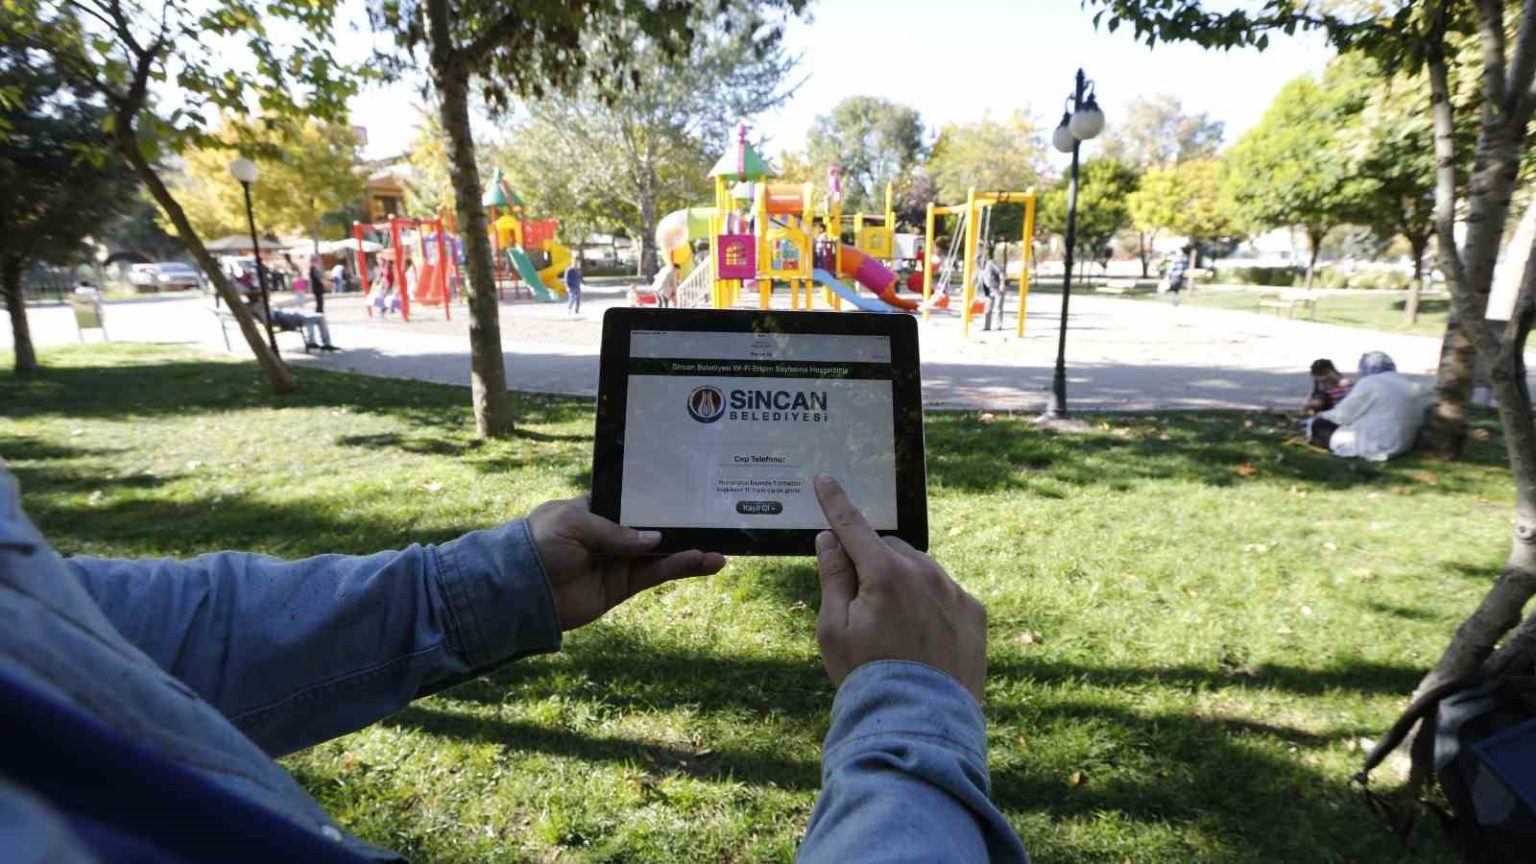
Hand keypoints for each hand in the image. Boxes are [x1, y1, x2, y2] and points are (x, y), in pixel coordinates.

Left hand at [528, 497, 725, 630]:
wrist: (519, 590)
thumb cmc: (539, 544)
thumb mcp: (573, 522)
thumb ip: (615, 530)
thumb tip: (655, 540)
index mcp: (596, 509)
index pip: (635, 501)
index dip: (660, 497)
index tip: (690, 490)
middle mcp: (611, 534)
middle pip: (655, 528)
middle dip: (683, 526)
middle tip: (715, 521)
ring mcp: (618, 561)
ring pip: (662, 554)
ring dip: (690, 551)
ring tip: (720, 551)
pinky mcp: (621, 587)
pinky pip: (655, 575)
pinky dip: (678, 569)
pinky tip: (702, 562)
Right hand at [812, 474, 987, 701]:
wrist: (921, 723)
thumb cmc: (867, 677)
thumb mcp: (833, 629)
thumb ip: (833, 577)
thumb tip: (830, 538)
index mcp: (884, 574)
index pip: (853, 525)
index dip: (835, 502)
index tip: (825, 479)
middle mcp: (924, 573)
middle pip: (887, 549)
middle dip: (870, 562)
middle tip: (859, 603)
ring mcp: (954, 591)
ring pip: (918, 569)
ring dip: (902, 583)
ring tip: (893, 630)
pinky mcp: (974, 612)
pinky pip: (944, 592)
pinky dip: (929, 603)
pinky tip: (919, 638)